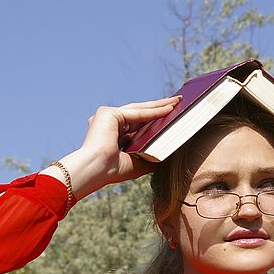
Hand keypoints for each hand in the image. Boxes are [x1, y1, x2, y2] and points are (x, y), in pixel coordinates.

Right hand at [43, 96, 180, 199]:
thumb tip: (168, 153)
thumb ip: (151, 155)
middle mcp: (107, 122)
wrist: (96, 170)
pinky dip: (154, 111)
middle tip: (177, 102)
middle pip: (139, 113)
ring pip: (139, 110)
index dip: (153, 119)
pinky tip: (168, 109)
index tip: (169, 114)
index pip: (136, 123)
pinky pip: (137, 112)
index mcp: (111, 133)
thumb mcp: (137, 162)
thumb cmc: (112, 171)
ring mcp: (106, 115)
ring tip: (176, 102)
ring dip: (159, 106)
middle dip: (159, 107)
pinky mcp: (108, 112)